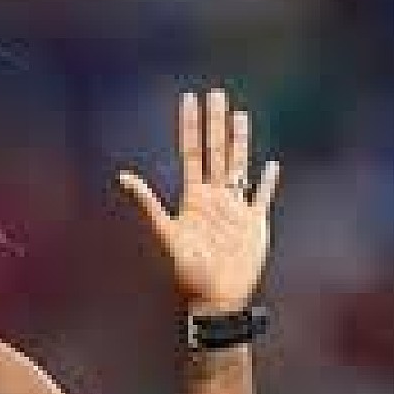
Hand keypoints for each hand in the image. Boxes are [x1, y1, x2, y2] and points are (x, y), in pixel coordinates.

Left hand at [118, 89, 279, 311]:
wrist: (216, 298)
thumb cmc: (189, 272)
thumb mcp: (165, 234)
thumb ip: (147, 203)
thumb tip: (122, 176)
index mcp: (193, 198)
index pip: (191, 153)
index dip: (190, 126)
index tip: (189, 99)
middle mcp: (213, 199)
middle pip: (215, 152)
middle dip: (215, 123)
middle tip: (215, 94)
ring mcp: (234, 209)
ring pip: (238, 166)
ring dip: (239, 142)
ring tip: (239, 116)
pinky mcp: (254, 224)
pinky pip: (262, 197)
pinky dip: (267, 182)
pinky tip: (270, 167)